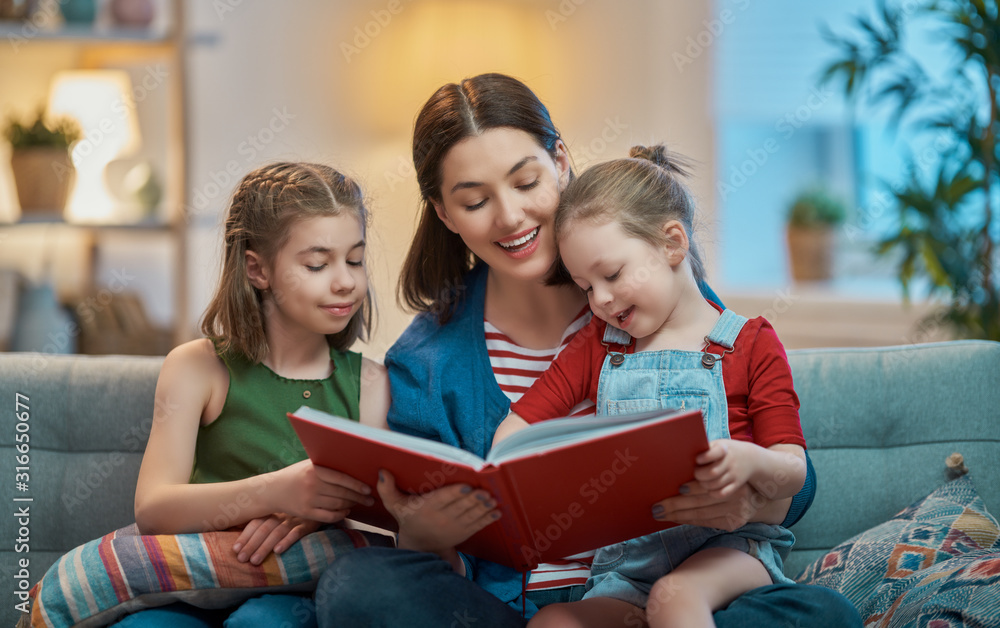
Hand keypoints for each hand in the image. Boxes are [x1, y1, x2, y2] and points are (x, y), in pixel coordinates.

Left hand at [233, 513, 321, 564]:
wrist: (322, 503)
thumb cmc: (297, 513)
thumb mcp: (281, 515)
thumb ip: (265, 523)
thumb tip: (245, 539)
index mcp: (273, 511)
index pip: (255, 523)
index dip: (244, 536)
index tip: (235, 549)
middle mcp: (282, 514)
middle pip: (263, 529)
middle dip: (251, 545)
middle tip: (242, 559)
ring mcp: (295, 518)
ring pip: (277, 532)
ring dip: (265, 547)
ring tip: (255, 561)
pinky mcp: (308, 523)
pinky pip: (296, 532)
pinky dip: (287, 541)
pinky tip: (278, 551)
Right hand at [270, 460, 373, 522]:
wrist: (272, 490)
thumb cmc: (295, 475)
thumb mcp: (308, 465)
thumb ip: (326, 466)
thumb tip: (353, 466)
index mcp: (314, 470)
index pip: (341, 478)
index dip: (357, 484)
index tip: (368, 488)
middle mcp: (312, 485)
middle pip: (342, 493)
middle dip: (359, 497)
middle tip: (370, 499)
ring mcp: (308, 500)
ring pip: (337, 505)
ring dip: (351, 505)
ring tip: (359, 503)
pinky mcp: (305, 513)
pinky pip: (328, 516)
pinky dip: (340, 515)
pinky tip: (346, 511)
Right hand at [377, 470, 499, 553]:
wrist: (420, 546)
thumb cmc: (408, 519)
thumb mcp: (395, 506)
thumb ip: (387, 489)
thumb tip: (382, 471)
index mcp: (427, 508)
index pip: (442, 499)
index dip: (455, 493)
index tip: (467, 486)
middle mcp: (442, 518)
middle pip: (460, 507)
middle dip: (473, 500)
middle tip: (484, 492)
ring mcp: (455, 526)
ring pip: (471, 516)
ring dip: (483, 509)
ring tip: (492, 501)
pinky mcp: (464, 532)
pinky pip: (478, 525)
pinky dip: (488, 519)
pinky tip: (496, 512)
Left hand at [651, 481, 764, 531]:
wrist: (758, 497)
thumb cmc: (731, 480)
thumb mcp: (724, 472)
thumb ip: (706, 473)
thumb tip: (677, 476)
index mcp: (731, 480)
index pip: (705, 486)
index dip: (689, 488)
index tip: (672, 489)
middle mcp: (736, 498)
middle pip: (700, 502)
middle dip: (675, 505)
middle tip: (656, 508)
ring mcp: (736, 513)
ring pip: (701, 515)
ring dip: (678, 515)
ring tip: (660, 514)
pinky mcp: (733, 524)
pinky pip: (706, 522)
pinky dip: (689, 520)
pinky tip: (676, 518)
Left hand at [692, 439, 756, 497]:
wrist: (751, 458)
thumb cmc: (726, 451)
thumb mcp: (718, 444)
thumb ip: (706, 448)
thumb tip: (685, 454)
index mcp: (724, 448)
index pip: (716, 452)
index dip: (705, 457)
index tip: (697, 459)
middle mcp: (730, 462)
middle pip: (712, 472)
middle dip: (700, 475)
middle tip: (696, 473)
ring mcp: (734, 474)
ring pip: (715, 484)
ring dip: (704, 484)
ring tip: (701, 481)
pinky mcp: (737, 485)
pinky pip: (723, 493)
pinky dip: (713, 493)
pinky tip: (710, 489)